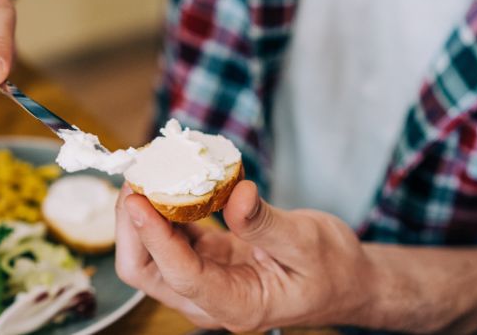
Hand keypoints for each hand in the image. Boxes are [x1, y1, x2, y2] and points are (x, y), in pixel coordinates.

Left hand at [114, 181, 381, 331]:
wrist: (344, 282)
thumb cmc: (333, 268)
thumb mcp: (308, 241)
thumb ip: (266, 222)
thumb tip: (235, 194)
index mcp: (238, 305)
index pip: (182, 274)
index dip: (154, 237)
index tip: (137, 200)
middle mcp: (210, 301)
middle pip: (147, 272)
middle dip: (132, 226)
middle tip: (137, 176)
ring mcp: (203, 283)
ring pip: (149, 257)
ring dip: (141, 215)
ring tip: (145, 172)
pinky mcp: (204, 263)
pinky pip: (169, 240)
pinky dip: (160, 210)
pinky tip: (164, 181)